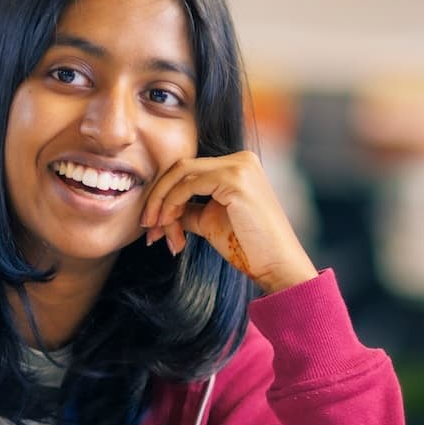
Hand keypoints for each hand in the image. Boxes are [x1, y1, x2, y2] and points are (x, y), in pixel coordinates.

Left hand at [140, 151, 319, 293]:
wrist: (277, 265)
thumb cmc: (247, 247)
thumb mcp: (209, 221)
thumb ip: (187, 208)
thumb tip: (159, 209)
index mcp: (237, 165)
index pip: (188, 170)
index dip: (164, 194)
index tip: (152, 224)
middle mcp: (240, 159)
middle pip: (180, 167)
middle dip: (157, 197)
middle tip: (147, 226)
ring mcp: (239, 166)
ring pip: (180, 173)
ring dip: (162, 204)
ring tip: (157, 232)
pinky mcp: (235, 178)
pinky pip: (188, 185)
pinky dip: (172, 205)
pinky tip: (169, 227)